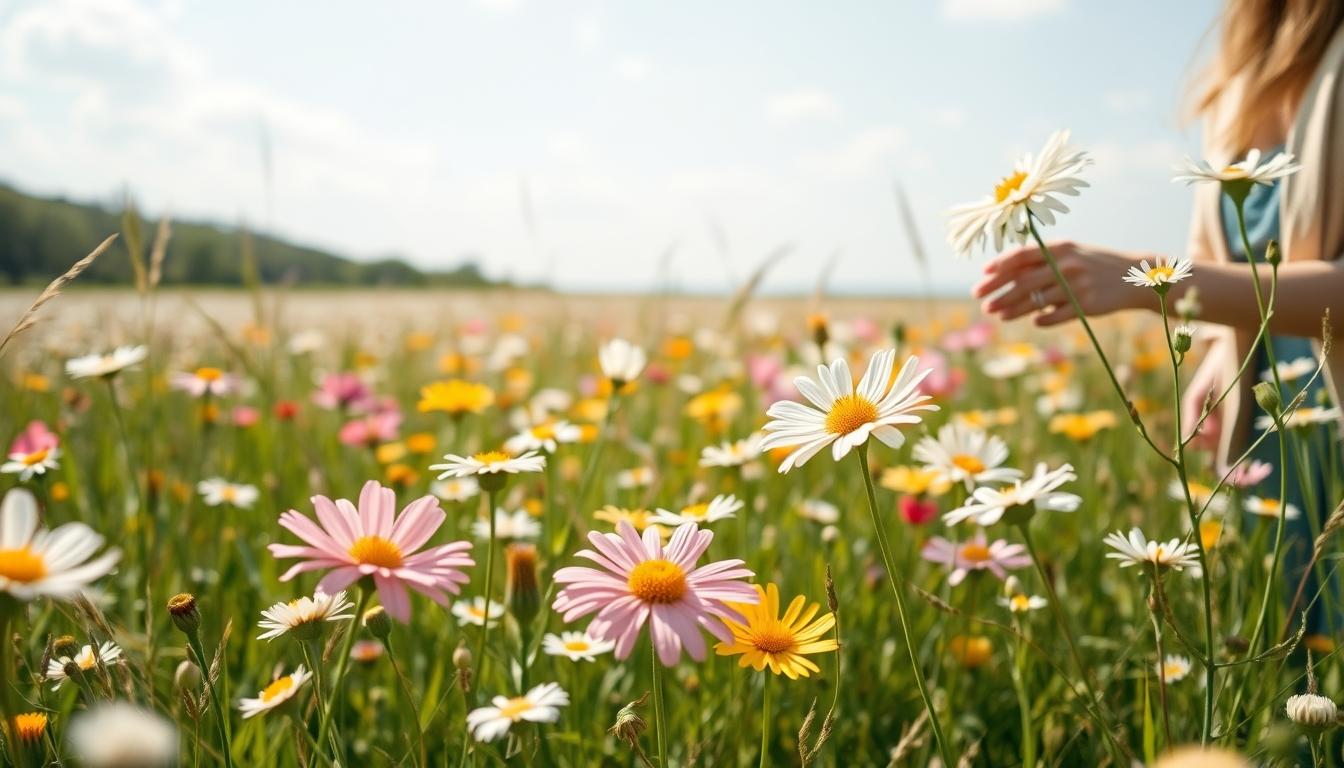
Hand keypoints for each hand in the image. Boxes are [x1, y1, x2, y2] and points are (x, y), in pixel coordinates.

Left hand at [972, 240, 1143, 326]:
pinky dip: (1041, 319)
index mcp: (1060, 248)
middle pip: (1023, 281)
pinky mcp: (1086, 305)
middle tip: (982, 303)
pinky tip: (1033, 321)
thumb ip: (1042, 259)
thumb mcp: (1070, 253)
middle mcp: (1066, 264)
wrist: (1133, 277)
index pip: (1022, 255)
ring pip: (1035, 300)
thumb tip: (1003, 270)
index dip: (1000, 266)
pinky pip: (1055, 315)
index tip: (983, 275)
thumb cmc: (1093, 264)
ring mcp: (1076, 285)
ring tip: (998, 314)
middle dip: (999, 292)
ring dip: (1012, 309)